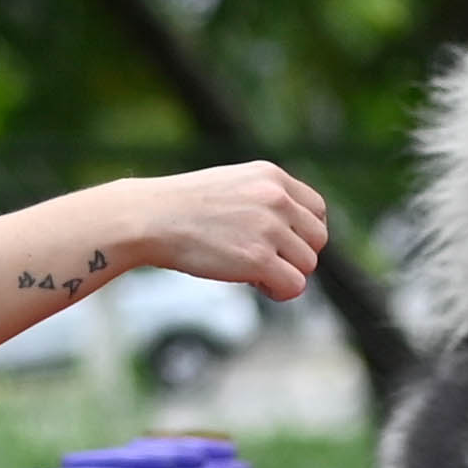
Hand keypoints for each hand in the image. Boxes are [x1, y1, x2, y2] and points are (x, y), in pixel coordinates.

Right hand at [126, 163, 329, 301]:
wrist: (150, 218)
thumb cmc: (185, 207)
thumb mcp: (233, 185)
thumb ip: (266, 201)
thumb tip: (294, 237)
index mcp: (272, 176)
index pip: (317, 209)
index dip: (303, 233)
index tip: (281, 244)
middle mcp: (276, 197)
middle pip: (317, 239)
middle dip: (296, 256)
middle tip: (266, 261)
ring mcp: (268, 228)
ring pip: (308, 264)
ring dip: (286, 274)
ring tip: (254, 271)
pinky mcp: (258, 258)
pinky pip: (294, 285)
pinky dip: (280, 291)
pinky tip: (256, 284)